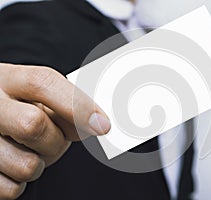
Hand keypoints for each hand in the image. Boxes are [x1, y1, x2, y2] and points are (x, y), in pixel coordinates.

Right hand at [0, 63, 110, 198]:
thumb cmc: (21, 109)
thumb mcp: (38, 99)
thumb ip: (64, 106)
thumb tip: (97, 123)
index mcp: (9, 79)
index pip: (43, 83)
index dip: (78, 105)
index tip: (102, 125)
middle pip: (33, 124)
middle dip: (57, 140)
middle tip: (57, 139)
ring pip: (27, 164)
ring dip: (40, 163)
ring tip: (30, 150)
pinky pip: (12, 188)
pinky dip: (21, 181)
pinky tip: (13, 164)